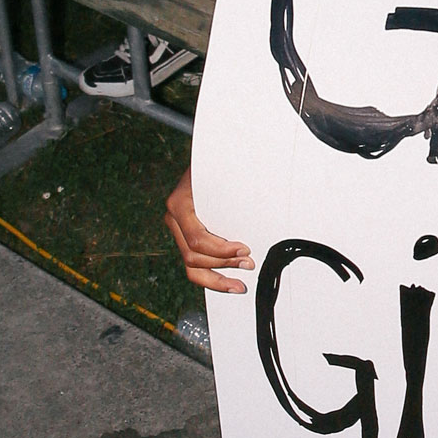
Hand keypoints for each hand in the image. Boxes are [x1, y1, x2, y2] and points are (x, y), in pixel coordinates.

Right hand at [164, 165, 254, 293]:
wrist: (208, 154)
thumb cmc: (218, 163)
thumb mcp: (224, 173)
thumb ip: (233, 194)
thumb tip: (263, 211)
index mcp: (179, 204)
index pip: (198, 240)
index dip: (222, 251)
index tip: (244, 250)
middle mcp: (174, 218)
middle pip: (194, 256)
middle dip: (224, 265)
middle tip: (249, 264)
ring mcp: (177, 228)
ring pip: (191, 266)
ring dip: (217, 278)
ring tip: (239, 284)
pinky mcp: (186, 235)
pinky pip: (194, 263)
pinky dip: (211, 275)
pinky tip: (228, 282)